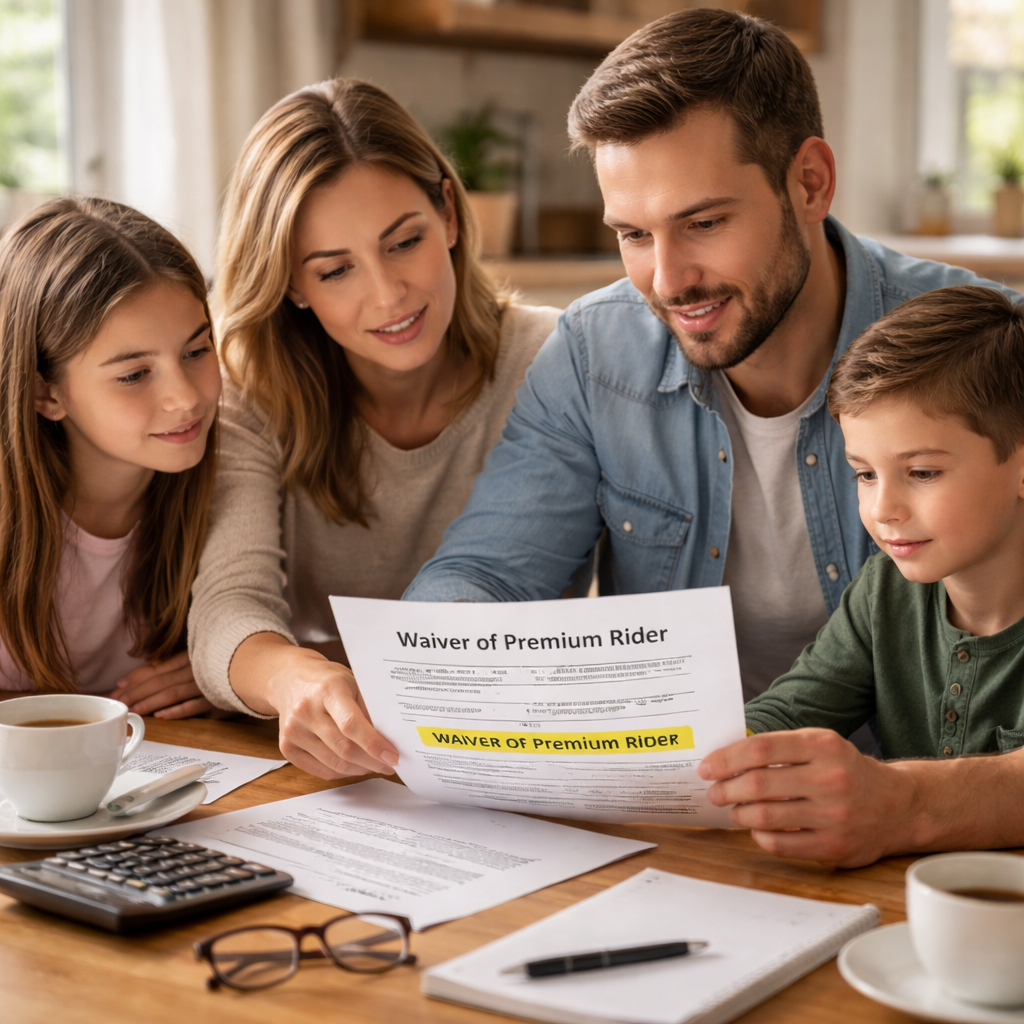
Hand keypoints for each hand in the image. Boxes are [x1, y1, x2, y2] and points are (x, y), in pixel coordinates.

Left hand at [113, 650, 215, 718]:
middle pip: (161, 681)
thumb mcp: (194, 662)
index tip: (118, 687)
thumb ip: (164, 669)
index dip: (136, 678)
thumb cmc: (221, 666)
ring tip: (134, 710)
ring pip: (173, 693)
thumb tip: (126, 682)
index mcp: (190, 657)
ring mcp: (207, 685)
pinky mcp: (218, 700)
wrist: (256, 671)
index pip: (158, 668)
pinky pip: (194, 706)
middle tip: (119, 702)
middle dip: (137, 692)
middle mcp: (197, 669)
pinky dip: (176, 711)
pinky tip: (160, 716)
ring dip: (151, 702)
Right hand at [232, 634, 398, 780]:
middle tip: (390, 764)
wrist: (290, 678)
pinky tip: (354, 766)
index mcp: (328, 690)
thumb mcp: (353, 682)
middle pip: (344, 748)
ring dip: (360, 769)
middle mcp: (306, 710)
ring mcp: (293, 730)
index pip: (351, 724)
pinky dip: (341, 772)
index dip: (374, 744)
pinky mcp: (286, 746)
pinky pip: (320, 770)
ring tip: (375, 765)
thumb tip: (389, 738)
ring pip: (334, 764)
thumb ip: (368, 708)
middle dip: (372, 762)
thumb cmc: (327, 680)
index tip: (393, 756)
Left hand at [697, 728, 914, 867]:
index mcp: (823, 746)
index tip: (707, 767)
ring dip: (739, 814)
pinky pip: (781, 844)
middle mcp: (830, 778)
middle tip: (714, 791)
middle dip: (726, 789)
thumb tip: (727, 758)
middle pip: (758, 784)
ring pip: (766, 816)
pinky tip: (757, 829)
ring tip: (733, 810)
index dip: (726, 758)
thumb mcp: (821, 745)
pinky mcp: (835, 846)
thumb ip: (780, 748)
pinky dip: (760, 837)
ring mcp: (834, 815)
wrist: (899, 805)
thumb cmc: (847, 771)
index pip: (761, 749)